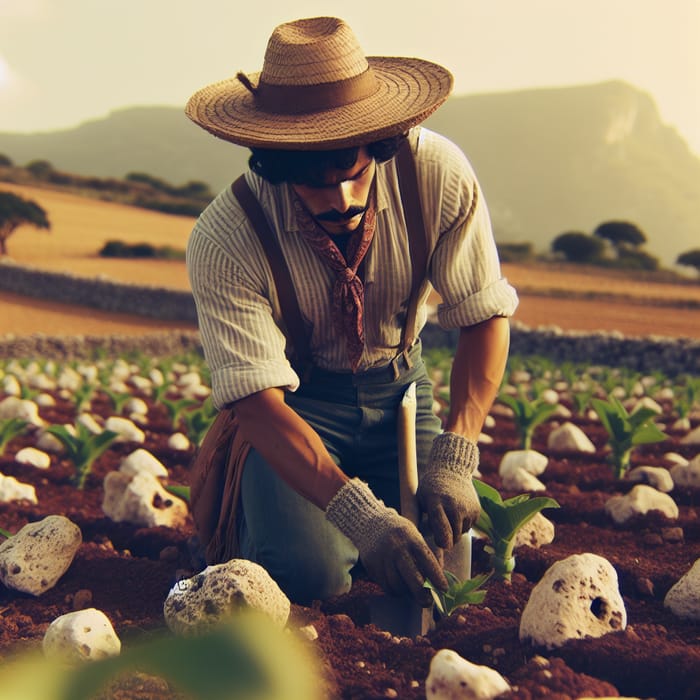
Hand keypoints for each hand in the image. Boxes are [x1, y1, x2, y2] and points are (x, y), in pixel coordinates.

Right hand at [325, 478, 447, 602]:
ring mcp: (383, 558)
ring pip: (398, 586)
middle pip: (413, 578)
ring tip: (412, 591)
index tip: (444, 589)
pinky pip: (386, 586)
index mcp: (412, 539)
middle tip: (428, 601)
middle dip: (422, 594)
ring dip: (407, 593)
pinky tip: (399, 586)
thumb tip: (438, 580)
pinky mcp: (372, 566)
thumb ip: (426, 556)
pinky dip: (395, 591)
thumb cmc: (400, 533)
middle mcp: (397, 549)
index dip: (437, 577)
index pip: (428, 561)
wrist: (371, 523)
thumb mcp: (415, 537)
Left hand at [416, 432, 480, 548]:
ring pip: (461, 533)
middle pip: (453, 536)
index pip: (441, 528)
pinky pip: (469, 527)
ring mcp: (467, 508)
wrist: (452, 469)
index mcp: (436, 502)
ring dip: (455, 530)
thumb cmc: (431, 488)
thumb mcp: (421, 499)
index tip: (441, 545)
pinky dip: (463, 524)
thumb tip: (423, 543)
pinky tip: (457, 511)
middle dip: (447, 538)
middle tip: (440, 529)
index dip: (441, 541)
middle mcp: (454, 506)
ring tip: (448, 514)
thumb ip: (422, 519)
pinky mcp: (477, 510)